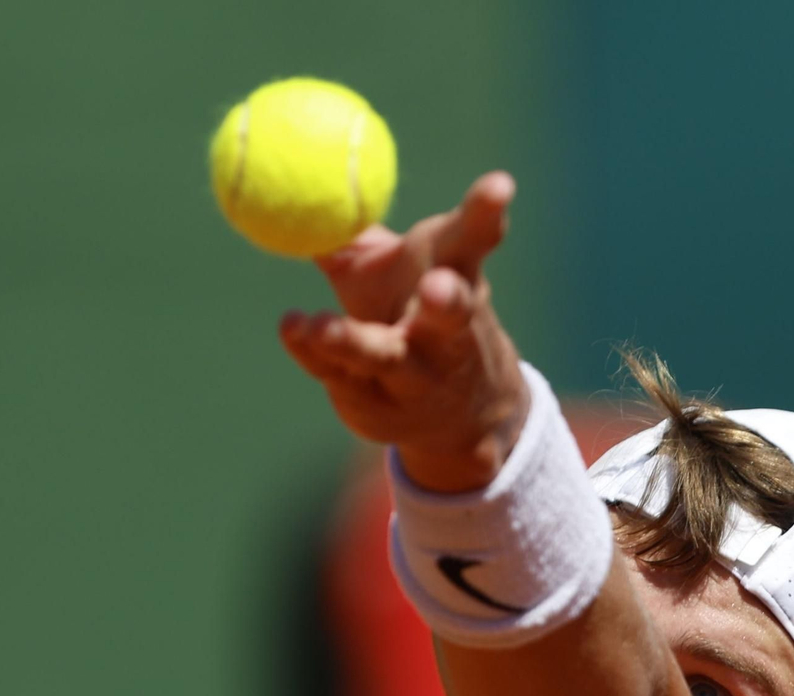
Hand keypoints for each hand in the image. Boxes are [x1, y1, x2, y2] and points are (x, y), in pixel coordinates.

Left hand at [278, 172, 527, 492]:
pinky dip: (311, 350)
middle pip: (452, 315)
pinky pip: (337, 374)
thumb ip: (357, 233)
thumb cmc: (415, 312)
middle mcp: (448, 335)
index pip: (476, 242)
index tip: (500, 185)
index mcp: (460, 280)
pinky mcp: (378, 406)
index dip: (487, 214)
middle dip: (448, 301)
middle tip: (438, 286)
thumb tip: (304, 184)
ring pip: (386, 358)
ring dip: (355, 342)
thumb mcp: (397, 266)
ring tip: (322, 326)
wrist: (456, 414)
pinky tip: (293, 327)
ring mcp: (416, 378)